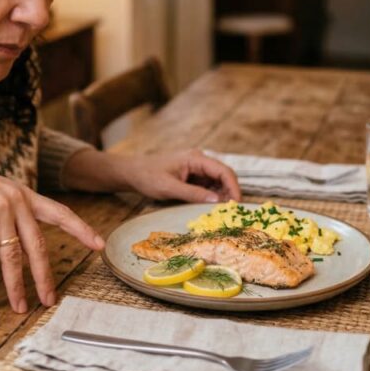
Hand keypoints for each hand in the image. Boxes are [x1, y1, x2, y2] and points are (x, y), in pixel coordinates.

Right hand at [0, 156, 103, 312]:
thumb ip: (16, 213)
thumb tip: (27, 246)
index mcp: (25, 195)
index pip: (60, 213)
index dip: (81, 230)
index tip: (100, 245)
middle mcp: (16, 202)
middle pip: (37, 246)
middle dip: (44, 277)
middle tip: (49, 299)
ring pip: (12, 258)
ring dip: (15, 286)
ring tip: (19, 306)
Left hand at [120, 149, 240, 202]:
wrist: (132, 173)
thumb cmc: (148, 177)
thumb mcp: (170, 188)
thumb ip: (193, 194)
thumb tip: (216, 201)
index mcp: (195, 158)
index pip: (223, 171)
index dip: (233, 187)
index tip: (237, 203)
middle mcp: (199, 161)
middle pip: (223, 176)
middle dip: (229, 192)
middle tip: (232, 212)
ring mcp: (196, 168)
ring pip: (217, 182)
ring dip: (221, 195)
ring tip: (222, 212)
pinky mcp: (192, 176)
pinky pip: (208, 186)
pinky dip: (212, 196)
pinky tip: (211, 207)